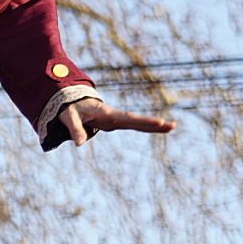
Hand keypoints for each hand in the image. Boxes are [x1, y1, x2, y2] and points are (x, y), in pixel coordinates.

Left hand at [57, 101, 176, 146]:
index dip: (142, 121)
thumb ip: (75, 129)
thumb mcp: (69, 117)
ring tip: (173, 127)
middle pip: (137, 121)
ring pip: (138, 123)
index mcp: (105, 113)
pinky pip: (133, 125)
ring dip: (154, 125)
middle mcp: (114, 116)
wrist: (71, 99)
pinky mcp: (115, 123)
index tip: (158, 122)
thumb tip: (79, 144)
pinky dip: (146, 127)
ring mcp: (116, 120)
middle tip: (173, 126)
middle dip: (154, 124)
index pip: (126, 118)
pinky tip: (160, 128)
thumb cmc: (70, 108)